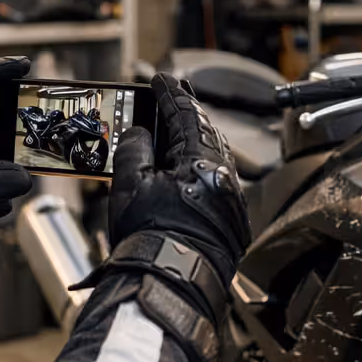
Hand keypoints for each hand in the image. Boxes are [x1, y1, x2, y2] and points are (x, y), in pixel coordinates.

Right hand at [109, 74, 251, 288]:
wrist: (170, 283)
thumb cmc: (150, 237)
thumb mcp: (131, 184)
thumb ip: (134, 149)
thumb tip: (140, 133)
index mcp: (203, 161)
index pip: (186, 115)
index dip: (171, 94)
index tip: (160, 79)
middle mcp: (224, 177)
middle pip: (206, 133)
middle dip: (188, 112)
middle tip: (175, 92)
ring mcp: (230, 200)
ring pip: (214, 156)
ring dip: (196, 139)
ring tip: (179, 126)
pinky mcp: (229, 221)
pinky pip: (216, 180)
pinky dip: (201, 166)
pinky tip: (189, 166)